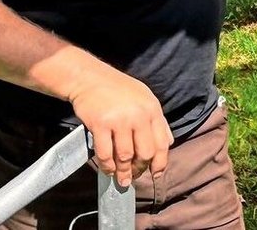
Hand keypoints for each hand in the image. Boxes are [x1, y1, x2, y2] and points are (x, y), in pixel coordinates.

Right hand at [67, 68, 173, 187]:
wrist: (89, 77)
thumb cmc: (117, 89)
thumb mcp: (144, 98)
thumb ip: (157, 120)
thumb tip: (168, 143)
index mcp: (152, 109)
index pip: (162, 144)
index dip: (160, 163)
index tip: (155, 174)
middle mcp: (139, 115)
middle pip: (145, 153)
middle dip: (140, 169)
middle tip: (134, 175)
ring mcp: (119, 120)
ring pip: (125, 157)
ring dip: (123, 172)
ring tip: (121, 179)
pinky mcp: (100, 124)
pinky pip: (105, 154)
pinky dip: (107, 166)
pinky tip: (108, 169)